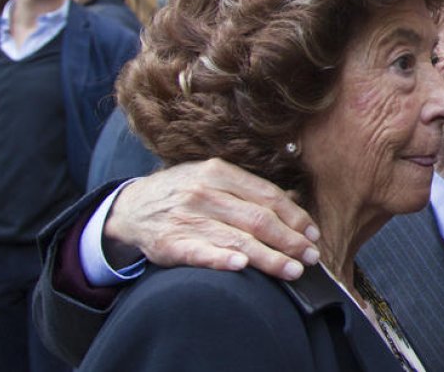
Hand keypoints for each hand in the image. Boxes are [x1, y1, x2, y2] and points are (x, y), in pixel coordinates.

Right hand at [103, 159, 320, 280]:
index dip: (294, 217)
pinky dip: (222, 260)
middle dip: (290, 240)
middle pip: (257, 219)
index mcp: (219, 172)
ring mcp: (186, 218)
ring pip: (237, 239)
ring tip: (292, 270)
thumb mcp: (213, 179)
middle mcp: (204, 192)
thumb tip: (294, 204)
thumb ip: (249, 190)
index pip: (267, 196)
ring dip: (269, 257)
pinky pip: (200, 253)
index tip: (313, 234)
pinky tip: (242, 267)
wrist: (130, 207)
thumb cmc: (182, 192)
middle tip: (311, 257)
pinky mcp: (169, 243)